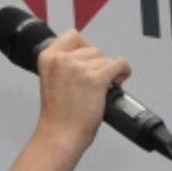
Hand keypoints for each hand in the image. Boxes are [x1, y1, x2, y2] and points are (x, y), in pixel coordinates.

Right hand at [34, 29, 131, 147]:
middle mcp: (62, 59)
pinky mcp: (95, 79)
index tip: (88, 60)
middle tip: (93, 82)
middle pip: (92, 48)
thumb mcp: (51, 80)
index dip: (84, 48)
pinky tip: (119, 81)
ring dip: (108, 72)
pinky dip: (124, 71)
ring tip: (100, 88)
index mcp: (47, 57)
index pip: (72, 36)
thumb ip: (63, 65)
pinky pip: (119, 64)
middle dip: (97, 64)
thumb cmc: (58, 115)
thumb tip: (85, 58)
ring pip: (105, 58)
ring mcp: (79, 68)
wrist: (60, 134)